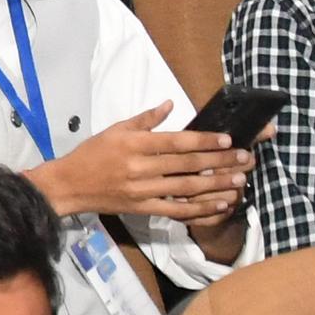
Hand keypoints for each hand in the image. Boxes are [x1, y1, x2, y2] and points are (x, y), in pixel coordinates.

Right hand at [42, 110, 251, 227]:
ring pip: (186, 188)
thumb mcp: (115, 129)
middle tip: (244, 158)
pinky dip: (200, 209)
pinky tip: (219, 205)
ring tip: (239, 180)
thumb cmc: (92, 154)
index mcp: (134, 144)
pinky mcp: (143, 208)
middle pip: (187, 164)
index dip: (204, 140)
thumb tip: (171, 104)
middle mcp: (140, 168)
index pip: (176, 142)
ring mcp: (143, 191)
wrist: (69, 185)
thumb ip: (146, 119)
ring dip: (216, 184)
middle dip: (219, 161)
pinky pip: (176, 210)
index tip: (227, 139)